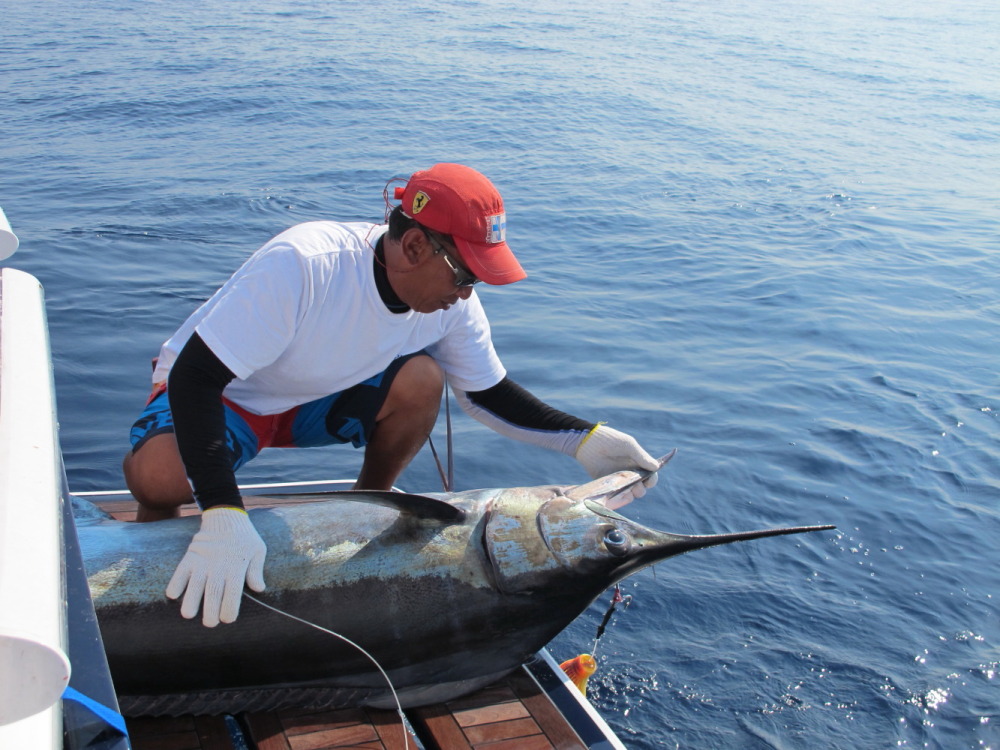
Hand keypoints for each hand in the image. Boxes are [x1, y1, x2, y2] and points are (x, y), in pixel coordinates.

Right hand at [166, 507, 266, 626]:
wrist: (225, 516)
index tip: (227, 619)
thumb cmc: (245, 537)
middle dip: (210, 611)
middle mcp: (218, 566)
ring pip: (194, 585)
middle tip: (210, 624)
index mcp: (237, 567)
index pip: (233, 593)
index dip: (229, 609)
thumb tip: (260, 589)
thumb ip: (256, 570)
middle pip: (213, 593)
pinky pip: (180, 572)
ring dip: (190, 601)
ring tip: (188, 615)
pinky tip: (174, 595)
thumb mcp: (258, 550)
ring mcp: (202, 561)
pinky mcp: (190, 556)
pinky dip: (176, 583)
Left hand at [575, 425, 659, 498]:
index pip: (650, 475)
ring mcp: (618, 479)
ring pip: (630, 493)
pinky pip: (616, 495)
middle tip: (636, 485)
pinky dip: (620, 497)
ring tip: (628, 489)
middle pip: (642, 487)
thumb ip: (641, 456)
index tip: (649, 481)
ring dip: (632, 494)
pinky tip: (619, 494)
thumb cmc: (610, 440)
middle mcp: (629, 472)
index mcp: (637, 462)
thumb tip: (656, 467)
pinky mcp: (607, 484)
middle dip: (642, 489)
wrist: (587, 443)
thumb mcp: (628, 445)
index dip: (652, 480)